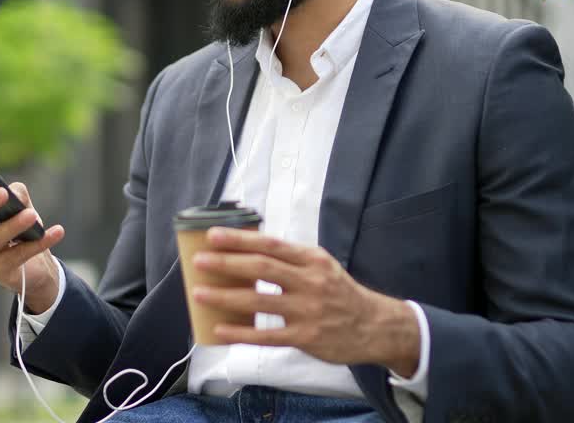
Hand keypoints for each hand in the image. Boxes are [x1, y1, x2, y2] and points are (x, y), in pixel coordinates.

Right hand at [0, 173, 65, 312]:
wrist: (34, 268)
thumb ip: (16, 195)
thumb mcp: (19, 208)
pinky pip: (19, 255)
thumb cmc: (21, 230)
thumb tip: (14, 194)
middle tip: (2, 193)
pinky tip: (57, 231)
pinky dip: (39, 242)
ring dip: (14, 225)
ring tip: (32, 215)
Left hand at [190, 227, 420, 375]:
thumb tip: (248, 249)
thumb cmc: (339, 293)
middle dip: (226, 263)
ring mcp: (307, 311)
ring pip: (259, 301)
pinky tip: (220, 329)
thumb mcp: (321, 266)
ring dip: (225, 296)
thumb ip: (290, 259)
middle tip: (198, 261)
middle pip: (261, 268)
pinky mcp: (305, 337)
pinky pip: (266, 335)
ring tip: (199, 293)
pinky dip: (240, 332)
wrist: (374, 326)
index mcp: (312, 259)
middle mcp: (310, 281)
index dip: (240, 239)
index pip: (270, 244)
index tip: (212, 235)